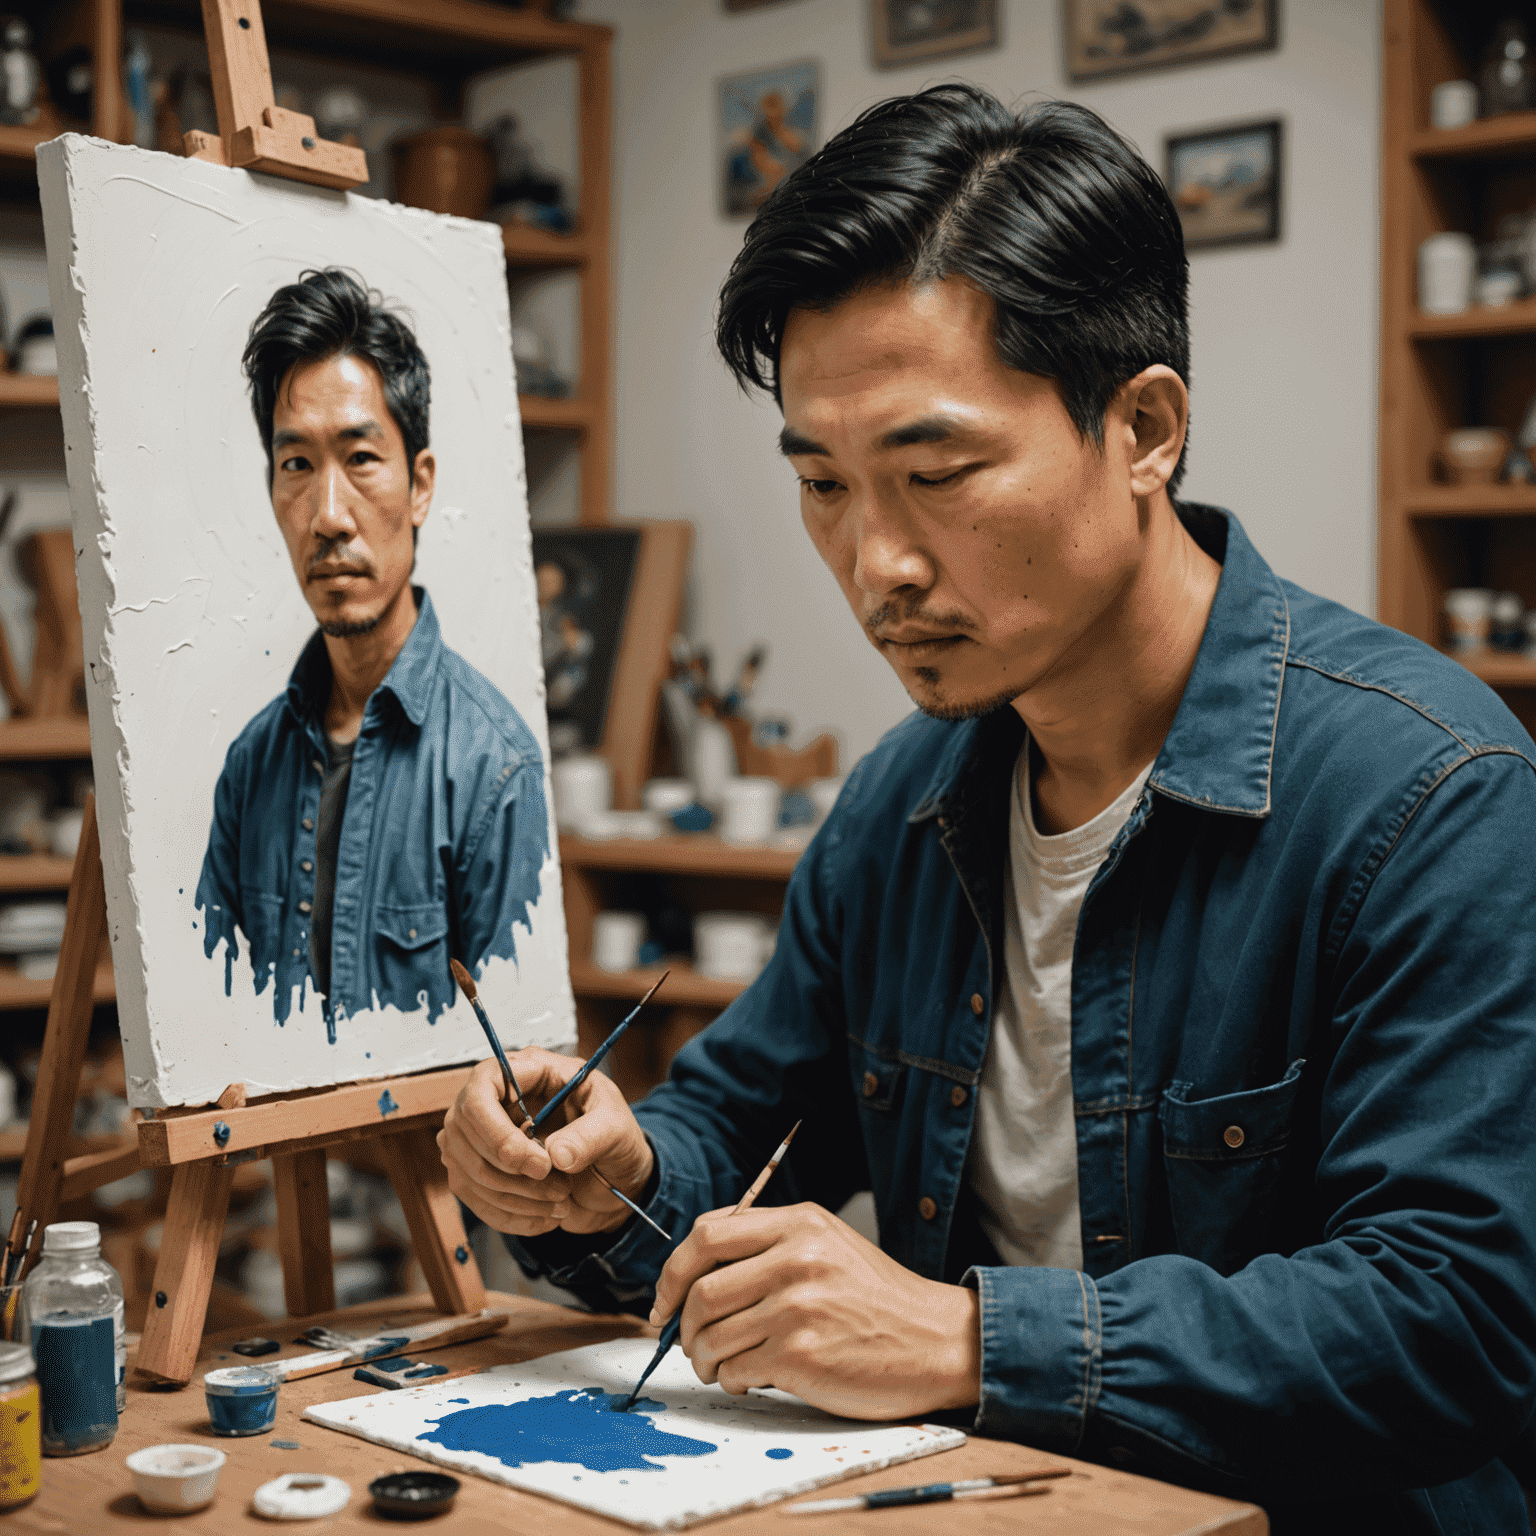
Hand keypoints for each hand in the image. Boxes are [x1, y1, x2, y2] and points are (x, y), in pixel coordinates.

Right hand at [437, 1050, 652, 1238]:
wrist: (616, 1181)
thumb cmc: (615, 1139)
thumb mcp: (618, 1128)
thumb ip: (592, 1135)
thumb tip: (556, 1155)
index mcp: (530, 1072)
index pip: (482, 1086)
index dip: (496, 1128)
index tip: (537, 1163)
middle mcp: (498, 1100)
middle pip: (461, 1129)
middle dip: (506, 1169)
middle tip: (552, 1182)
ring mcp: (483, 1136)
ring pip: (465, 1167)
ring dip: (511, 1196)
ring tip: (559, 1200)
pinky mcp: (483, 1171)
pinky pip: (473, 1197)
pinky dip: (509, 1215)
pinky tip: (546, 1217)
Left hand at [651, 1202, 979, 1420]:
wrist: (935, 1340)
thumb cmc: (875, 1298)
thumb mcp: (826, 1245)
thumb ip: (768, 1246)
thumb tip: (695, 1275)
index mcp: (798, 1223)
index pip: (706, 1235)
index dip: (673, 1272)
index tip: (664, 1300)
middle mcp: (795, 1258)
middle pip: (700, 1290)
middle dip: (682, 1325)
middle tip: (689, 1343)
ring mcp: (797, 1306)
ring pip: (711, 1334)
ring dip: (703, 1358)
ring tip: (719, 1366)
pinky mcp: (801, 1354)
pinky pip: (734, 1370)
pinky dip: (729, 1380)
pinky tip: (748, 1379)